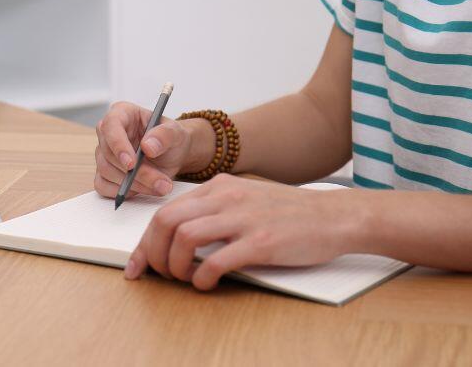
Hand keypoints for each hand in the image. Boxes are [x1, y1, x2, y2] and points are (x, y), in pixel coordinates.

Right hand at [93, 102, 209, 197]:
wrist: (172, 155)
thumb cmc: (171, 138)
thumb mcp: (176, 133)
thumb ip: (164, 135)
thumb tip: (147, 146)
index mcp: (122, 113)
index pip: (110, 126)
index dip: (118, 145)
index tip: (132, 164)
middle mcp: (108, 132)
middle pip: (108, 154)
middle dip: (135, 173)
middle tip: (160, 182)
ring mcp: (104, 154)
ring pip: (106, 172)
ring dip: (134, 184)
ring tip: (161, 186)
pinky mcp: (104, 173)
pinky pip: (103, 186)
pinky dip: (124, 192)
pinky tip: (144, 189)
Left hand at [124, 174, 366, 289]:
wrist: (334, 216)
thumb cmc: (290, 213)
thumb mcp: (246, 198)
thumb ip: (215, 209)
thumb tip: (180, 236)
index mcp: (219, 187)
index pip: (166, 211)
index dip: (145, 241)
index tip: (138, 264)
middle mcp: (227, 197)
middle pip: (167, 221)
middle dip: (152, 253)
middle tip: (157, 274)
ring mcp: (243, 218)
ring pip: (184, 236)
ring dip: (173, 264)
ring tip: (182, 279)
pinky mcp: (261, 241)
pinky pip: (217, 260)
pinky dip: (202, 277)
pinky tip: (205, 284)